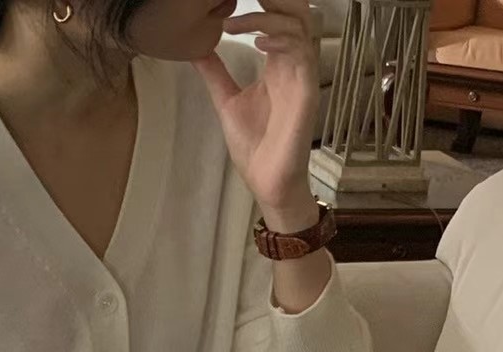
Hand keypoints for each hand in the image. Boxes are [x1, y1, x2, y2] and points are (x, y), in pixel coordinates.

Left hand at [193, 0, 318, 216]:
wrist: (267, 181)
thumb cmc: (255, 145)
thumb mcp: (227, 101)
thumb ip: (215, 73)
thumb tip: (195, 49)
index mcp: (277, 62)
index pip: (276, 16)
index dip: (262, 1)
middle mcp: (293, 63)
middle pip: (295, 11)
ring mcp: (302, 76)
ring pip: (299, 25)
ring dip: (268, 16)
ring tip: (234, 22)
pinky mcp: (307, 92)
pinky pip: (302, 55)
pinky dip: (281, 41)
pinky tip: (258, 41)